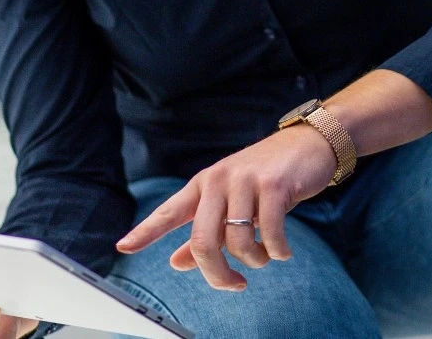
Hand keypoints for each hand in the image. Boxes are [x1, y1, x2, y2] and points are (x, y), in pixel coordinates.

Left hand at [114, 124, 337, 290]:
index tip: (123, 246)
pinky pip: (269, 233)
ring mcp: (245, 181)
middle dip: (218, 274)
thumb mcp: (233, 203)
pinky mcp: (273, 186)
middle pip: (203, 241)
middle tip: (234, 285)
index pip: (169, 211)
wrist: (308, 146)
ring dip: (254, 261)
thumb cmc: (267, 179)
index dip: (146, 231)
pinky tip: (283, 251)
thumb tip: (176, 263)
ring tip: (265, 257)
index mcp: (203, 185)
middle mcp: (219, 181)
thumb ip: (207, 232)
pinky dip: (277, 251)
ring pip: (238, 242)